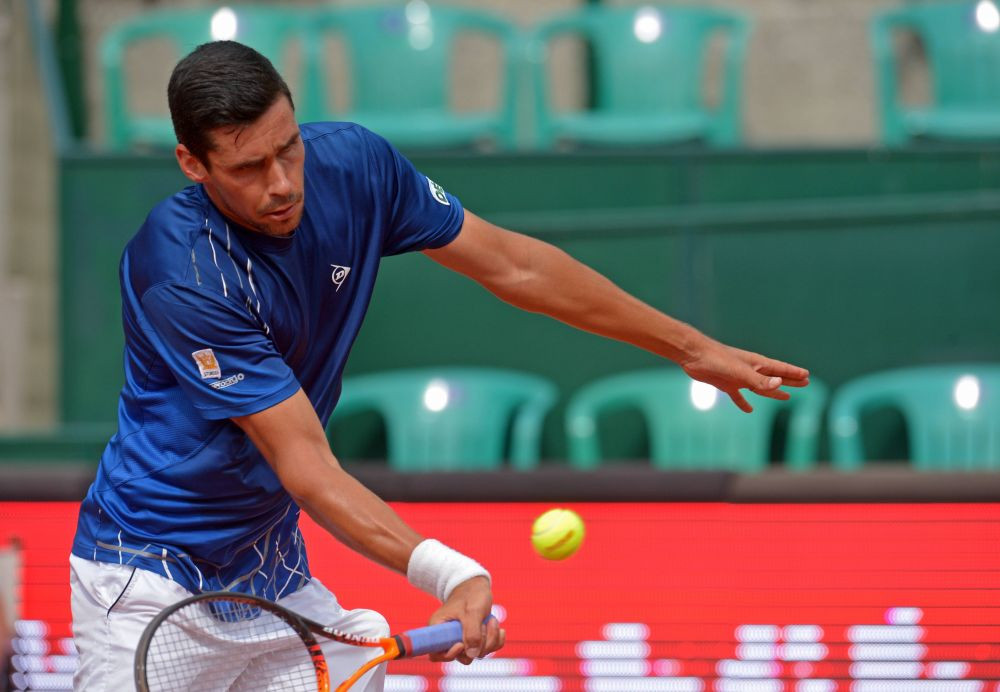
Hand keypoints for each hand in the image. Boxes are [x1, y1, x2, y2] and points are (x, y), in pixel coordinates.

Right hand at [427, 576, 504, 664]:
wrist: (477, 586)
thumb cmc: (471, 595)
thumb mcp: (472, 611)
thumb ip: (472, 632)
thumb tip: (472, 654)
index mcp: (439, 629)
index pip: (436, 653)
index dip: (449, 654)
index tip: (461, 644)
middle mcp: (449, 638)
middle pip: (462, 656)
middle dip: (478, 644)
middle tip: (484, 624)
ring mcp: (463, 640)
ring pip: (477, 654)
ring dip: (490, 639)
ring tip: (492, 620)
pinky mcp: (475, 640)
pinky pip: (488, 649)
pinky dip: (496, 640)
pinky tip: (498, 627)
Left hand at [680, 337, 809, 412]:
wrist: (693, 355)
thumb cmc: (718, 360)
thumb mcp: (740, 372)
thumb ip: (759, 381)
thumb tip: (780, 385)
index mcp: (757, 364)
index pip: (781, 369)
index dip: (794, 373)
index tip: (807, 376)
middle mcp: (750, 369)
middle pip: (775, 377)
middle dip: (789, 381)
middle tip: (805, 383)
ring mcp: (738, 377)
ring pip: (760, 387)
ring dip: (773, 392)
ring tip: (786, 397)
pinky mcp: (725, 384)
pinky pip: (738, 396)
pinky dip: (744, 402)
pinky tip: (749, 409)